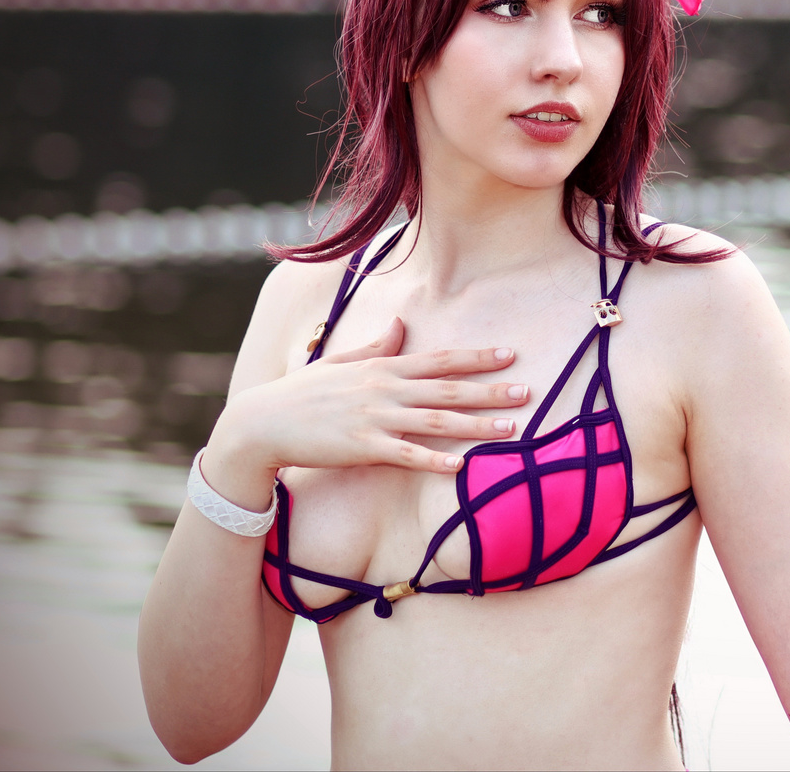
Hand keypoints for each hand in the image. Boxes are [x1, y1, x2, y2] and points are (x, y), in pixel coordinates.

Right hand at [203, 318, 527, 506]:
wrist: (261, 423)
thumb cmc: (302, 393)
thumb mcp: (341, 361)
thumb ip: (376, 346)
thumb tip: (400, 322)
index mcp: (381, 366)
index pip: (439, 359)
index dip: (477, 357)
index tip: (510, 355)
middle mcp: (384, 389)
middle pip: (447, 388)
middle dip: (491, 389)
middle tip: (528, 390)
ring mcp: (374, 418)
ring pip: (436, 420)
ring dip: (476, 424)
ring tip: (512, 428)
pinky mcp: (362, 448)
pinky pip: (406, 455)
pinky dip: (434, 460)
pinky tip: (462, 466)